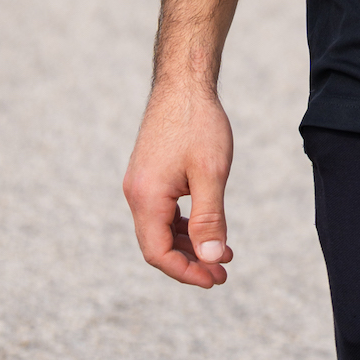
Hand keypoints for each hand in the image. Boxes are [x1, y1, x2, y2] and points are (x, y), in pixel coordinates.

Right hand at [123, 82, 234, 286]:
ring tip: (222, 252)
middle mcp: (136, 193)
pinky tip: (206, 224)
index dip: (186, 272)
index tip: (216, 279)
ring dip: (189, 243)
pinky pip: (162, 210)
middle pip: (157, 245)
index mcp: (146, 197)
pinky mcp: (149, 173)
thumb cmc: (199, 123)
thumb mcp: (211, 173)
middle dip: (190, 262)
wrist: (184, 81)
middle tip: (223, 271)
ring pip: (160, 228)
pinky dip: (183, 223)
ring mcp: (141, 182)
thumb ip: (209, 218)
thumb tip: (211, 259)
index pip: (158, 253)